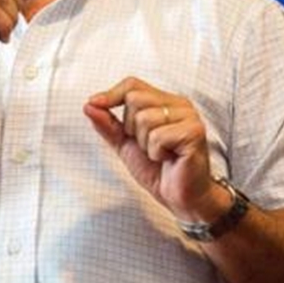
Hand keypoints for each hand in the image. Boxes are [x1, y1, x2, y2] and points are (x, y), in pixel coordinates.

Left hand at [84, 77, 221, 220]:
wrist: (180, 198)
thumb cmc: (157, 169)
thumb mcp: (125, 144)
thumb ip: (108, 124)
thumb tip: (89, 105)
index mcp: (164, 101)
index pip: (132, 84)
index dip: (111, 94)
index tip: (94, 104)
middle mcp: (179, 104)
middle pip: (135, 98)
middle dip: (131, 128)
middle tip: (147, 146)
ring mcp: (189, 116)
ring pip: (145, 118)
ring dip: (145, 144)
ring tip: (160, 154)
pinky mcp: (194, 132)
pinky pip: (158, 136)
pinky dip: (157, 153)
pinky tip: (169, 159)